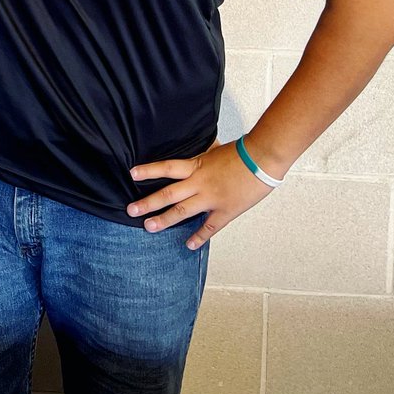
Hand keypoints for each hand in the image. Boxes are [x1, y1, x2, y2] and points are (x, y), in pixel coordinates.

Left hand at [127, 140, 273, 248]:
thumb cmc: (240, 152)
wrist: (262, 160)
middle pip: (168, 194)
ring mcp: (211, 199)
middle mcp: (199, 183)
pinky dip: (198, 237)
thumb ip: (200, 155)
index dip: (148, 170)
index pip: (166, 167)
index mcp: (196, 166)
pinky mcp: (225, 211)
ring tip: (149, 226)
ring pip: (182, 211)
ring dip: (164, 220)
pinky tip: (188, 245)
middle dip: (148, 202)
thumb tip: (192, 149)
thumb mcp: (213, 150)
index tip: (132, 174)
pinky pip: (209, 227)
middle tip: (131, 210)